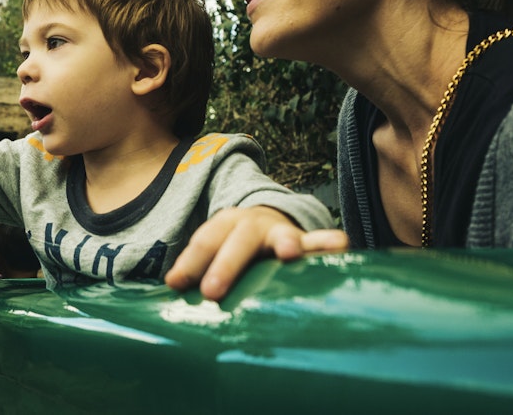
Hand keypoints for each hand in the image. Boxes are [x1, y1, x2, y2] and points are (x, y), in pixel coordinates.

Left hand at [164, 205, 348, 300]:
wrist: (267, 220)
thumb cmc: (232, 248)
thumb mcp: (213, 250)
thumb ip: (194, 268)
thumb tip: (171, 286)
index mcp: (224, 225)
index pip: (204, 242)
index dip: (189, 262)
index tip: (176, 284)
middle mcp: (252, 225)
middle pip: (237, 241)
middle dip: (226, 264)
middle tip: (213, 292)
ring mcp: (280, 232)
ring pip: (282, 236)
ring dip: (286, 243)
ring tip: (291, 254)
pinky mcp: (306, 242)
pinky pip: (320, 242)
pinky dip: (329, 243)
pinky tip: (341, 246)